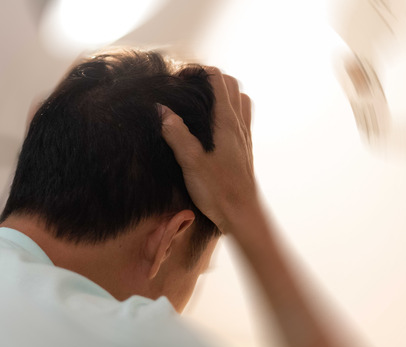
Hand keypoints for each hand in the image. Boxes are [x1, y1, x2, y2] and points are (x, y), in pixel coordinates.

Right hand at [160, 67, 257, 234]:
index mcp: (227, 122)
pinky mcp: (244, 150)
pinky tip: (212, 126)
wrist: (242, 215)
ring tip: (201, 101)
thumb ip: (176, 133)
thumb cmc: (219, 190)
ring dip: (223, 93)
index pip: (219, 80)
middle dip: (210, 78)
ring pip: (240, 101)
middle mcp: (239, 125)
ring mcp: (244, 137)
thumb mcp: (191, 161)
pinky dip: (228, 111)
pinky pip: (240, 119)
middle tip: (188, 85)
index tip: (179, 77)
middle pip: (232, 86)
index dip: (199, 72)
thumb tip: (161, 109)